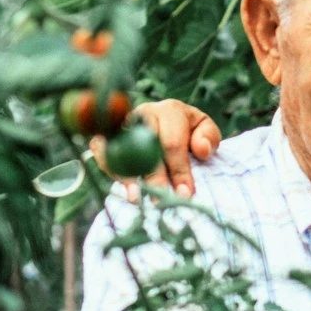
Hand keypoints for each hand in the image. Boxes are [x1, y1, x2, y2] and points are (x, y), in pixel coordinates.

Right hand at [90, 99, 221, 201]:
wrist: (166, 123)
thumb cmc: (188, 130)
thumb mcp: (205, 129)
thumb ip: (209, 137)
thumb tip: (201, 150)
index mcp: (170, 110)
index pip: (173, 143)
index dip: (179, 170)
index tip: (185, 194)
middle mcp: (143, 114)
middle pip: (145, 147)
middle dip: (155, 177)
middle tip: (161, 200)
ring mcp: (122, 123)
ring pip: (121, 149)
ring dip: (128, 175)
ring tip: (136, 198)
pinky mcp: (106, 135)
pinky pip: (102, 153)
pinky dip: (112, 171)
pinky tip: (123, 189)